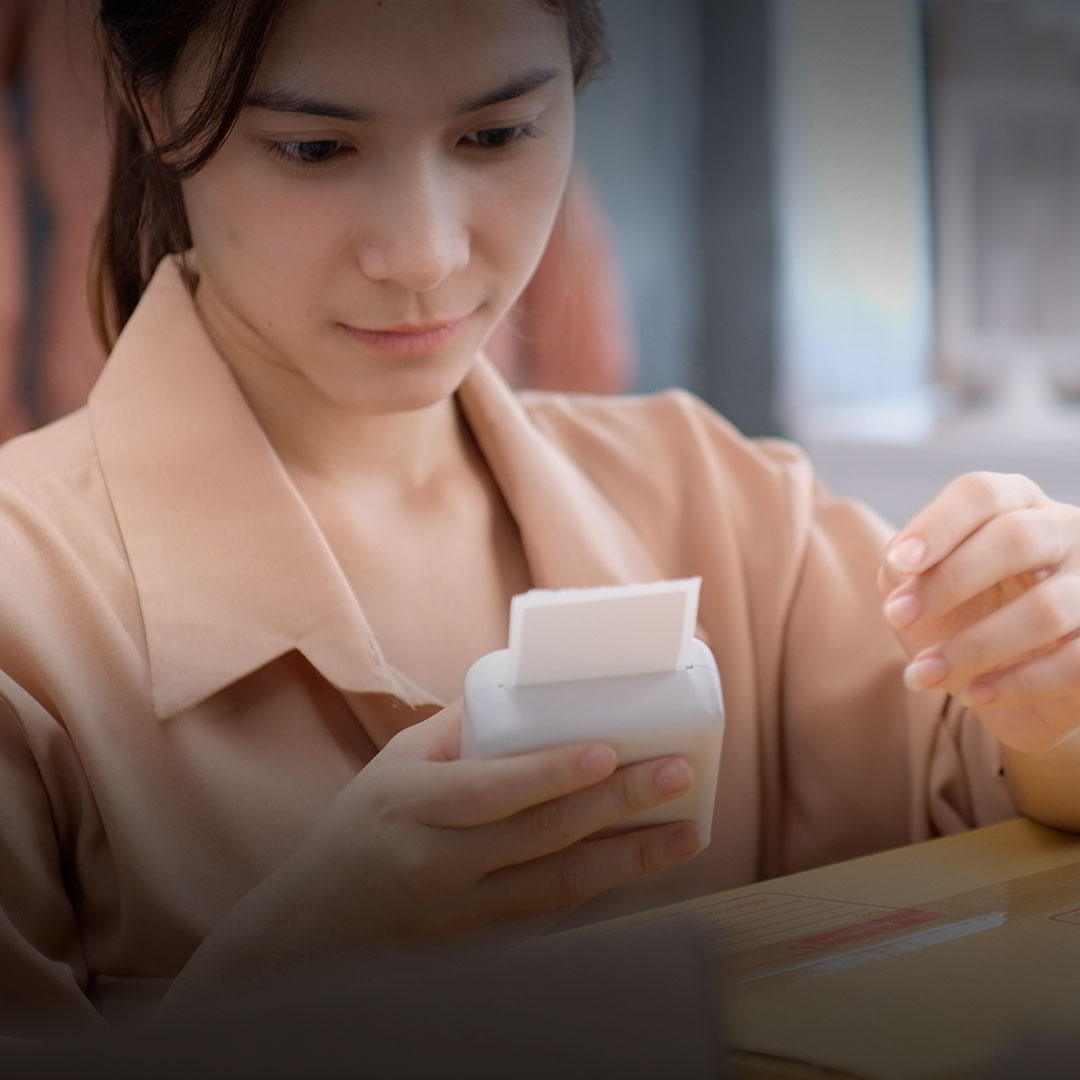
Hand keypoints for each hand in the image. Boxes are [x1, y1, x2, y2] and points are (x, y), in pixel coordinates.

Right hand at [282, 700, 701, 956]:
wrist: (315, 928)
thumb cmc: (360, 830)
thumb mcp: (396, 766)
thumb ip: (460, 729)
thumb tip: (527, 685)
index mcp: (412, 810)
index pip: (492, 791)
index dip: (552, 773)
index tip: (607, 749)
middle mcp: (439, 866)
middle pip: (541, 837)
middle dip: (616, 805)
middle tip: (675, 774)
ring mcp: (462, 916)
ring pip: (560, 886)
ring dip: (630, 859)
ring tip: (687, 832)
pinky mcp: (481, 946)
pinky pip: (552, 918)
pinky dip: (602, 891)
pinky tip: (643, 868)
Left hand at [878, 472, 1079, 753]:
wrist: (1006, 677)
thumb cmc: (959, 613)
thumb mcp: (921, 587)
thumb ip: (904, 570)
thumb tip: (902, 570)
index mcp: (1014, 504)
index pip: (980, 494)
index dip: (938, 525)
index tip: (899, 562)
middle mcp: (1063, 531)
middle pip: (1016, 538)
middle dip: (950, 580)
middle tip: (898, 617)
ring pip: (1046, 609)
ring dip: (972, 647)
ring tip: (922, 675)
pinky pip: (1071, 662)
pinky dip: (1014, 683)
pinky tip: (971, 694)